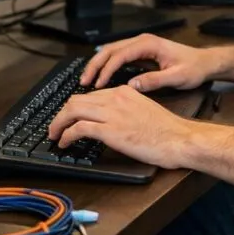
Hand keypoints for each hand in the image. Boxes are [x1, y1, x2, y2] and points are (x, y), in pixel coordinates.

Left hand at [48, 85, 193, 168]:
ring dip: (58, 123)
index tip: (70, 117)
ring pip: (72, 110)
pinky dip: (66, 135)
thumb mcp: (145, 110)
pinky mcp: (110, 130)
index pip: (91, 95)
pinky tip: (64, 142)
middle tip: (55, 126)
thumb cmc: (168, 130)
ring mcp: (112, 113)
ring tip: (54, 134)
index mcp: (125, 92)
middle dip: (61, 114)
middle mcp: (116, 98)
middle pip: (76, 100)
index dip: (76, 107)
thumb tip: (113, 120)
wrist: (179, 138)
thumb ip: (127, 110)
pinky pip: (78, 129)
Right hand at [81, 33, 211, 92]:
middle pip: (110, 50)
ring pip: (111, 51)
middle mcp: (142, 41)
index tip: (97, 85)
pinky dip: (106, 65)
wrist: (205, 62)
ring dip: (98, 64)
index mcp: (148, 44)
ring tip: (87, 81)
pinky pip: (118, 56)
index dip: (106, 70)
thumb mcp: (177, 77)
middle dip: (94, 65)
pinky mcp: (140, 52)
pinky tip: (100, 77)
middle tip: (83, 82)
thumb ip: (155, 80)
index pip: (119, 55)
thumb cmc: (193, 68)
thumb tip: (131, 85)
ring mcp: (140, 45)